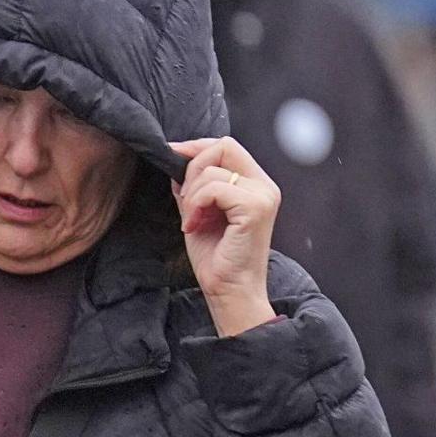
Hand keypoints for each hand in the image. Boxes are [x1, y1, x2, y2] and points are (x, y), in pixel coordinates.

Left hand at [170, 137, 280, 337]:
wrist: (229, 290)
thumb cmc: (216, 258)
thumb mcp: (198, 213)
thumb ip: (193, 187)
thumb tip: (177, 162)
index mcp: (254, 184)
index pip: (226, 146)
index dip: (196, 147)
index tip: (172, 155)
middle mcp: (264, 185)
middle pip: (223, 146)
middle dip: (192, 168)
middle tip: (185, 201)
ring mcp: (262, 195)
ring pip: (212, 170)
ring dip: (191, 195)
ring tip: (192, 221)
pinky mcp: (255, 208)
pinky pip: (213, 188)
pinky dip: (196, 205)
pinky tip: (194, 226)